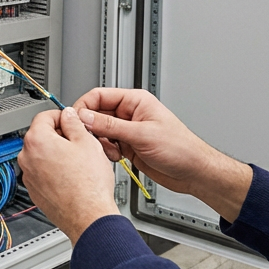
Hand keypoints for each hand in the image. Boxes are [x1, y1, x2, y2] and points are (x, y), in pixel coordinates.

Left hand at [18, 107, 118, 244]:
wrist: (88, 216)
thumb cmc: (88, 184)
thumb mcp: (87, 143)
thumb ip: (74, 123)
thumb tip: (68, 115)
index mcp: (36, 141)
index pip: (43, 116)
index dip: (61, 116)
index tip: (70, 120)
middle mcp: (26, 157)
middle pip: (41, 136)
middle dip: (59, 136)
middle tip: (79, 143)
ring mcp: (28, 176)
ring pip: (42, 155)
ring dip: (57, 154)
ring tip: (78, 162)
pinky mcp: (34, 190)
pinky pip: (42, 173)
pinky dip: (54, 171)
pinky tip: (72, 177)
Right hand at [72, 88, 251, 221]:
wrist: (193, 172)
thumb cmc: (181, 149)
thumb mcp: (141, 134)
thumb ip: (110, 125)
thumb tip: (84, 116)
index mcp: (135, 102)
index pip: (99, 96)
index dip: (84, 107)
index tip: (75, 120)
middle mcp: (129, 114)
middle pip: (95, 114)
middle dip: (91, 128)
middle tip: (89, 139)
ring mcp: (127, 130)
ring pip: (98, 131)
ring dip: (99, 142)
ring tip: (109, 150)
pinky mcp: (126, 145)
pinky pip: (105, 144)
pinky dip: (105, 151)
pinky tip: (115, 157)